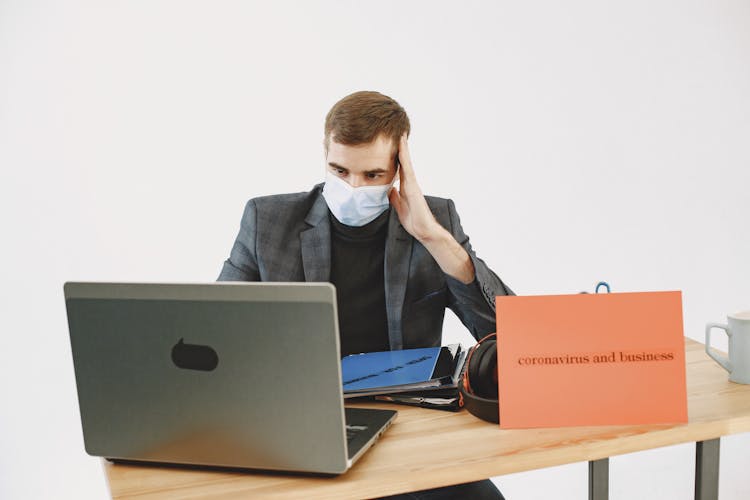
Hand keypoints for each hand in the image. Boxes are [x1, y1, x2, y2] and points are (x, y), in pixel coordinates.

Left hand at [388, 134, 475, 283]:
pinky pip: (407, 167)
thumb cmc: (413, 221)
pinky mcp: (413, 186)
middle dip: (400, 146)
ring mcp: (412, 183)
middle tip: (396, 130)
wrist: (423, 230)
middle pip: (403, 160)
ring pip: (405, 160)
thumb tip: (389, 190)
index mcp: (405, 187)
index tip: (389, 142)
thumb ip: (394, 198)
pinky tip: (401, 147)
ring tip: (399, 132)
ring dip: (402, 147)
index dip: (394, 155)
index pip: (398, 167)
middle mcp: (409, 182)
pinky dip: (404, 156)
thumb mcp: (399, 207)